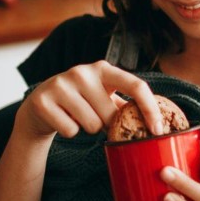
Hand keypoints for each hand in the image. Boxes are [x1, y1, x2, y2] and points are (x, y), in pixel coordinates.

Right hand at [15, 60, 163, 141]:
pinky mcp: (44, 100)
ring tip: (75, 116)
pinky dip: (69, 131)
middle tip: (90, 115)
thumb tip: (157, 123)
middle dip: (104, 124)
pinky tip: (61, 120)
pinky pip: (71, 130)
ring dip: (86, 128)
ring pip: (91, 125)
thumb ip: (125, 104)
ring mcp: (61, 84)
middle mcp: (82, 72)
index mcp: (103, 69)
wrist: (41, 106)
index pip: (136, 84)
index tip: (158, 130)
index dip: (150, 108)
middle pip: (111, 115)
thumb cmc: (80, 103)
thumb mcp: (102, 96)